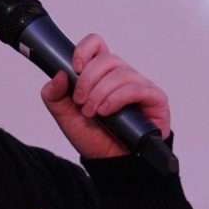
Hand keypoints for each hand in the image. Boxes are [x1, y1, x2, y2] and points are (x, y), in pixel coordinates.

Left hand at [40, 33, 170, 159]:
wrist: (112, 164)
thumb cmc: (94, 137)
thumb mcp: (65, 116)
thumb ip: (54, 95)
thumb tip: (59, 74)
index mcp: (101, 73)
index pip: (96, 44)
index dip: (85, 49)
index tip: (74, 67)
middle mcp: (121, 74)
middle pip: (106, 58)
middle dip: (88, 80)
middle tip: (81, 102)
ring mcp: (138, 84)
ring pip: (120, 72)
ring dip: (100, 93)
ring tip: (93, 113)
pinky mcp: (154, 97)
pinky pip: (136, 88)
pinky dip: (117, 98)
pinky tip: (107, 112)